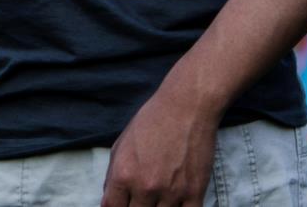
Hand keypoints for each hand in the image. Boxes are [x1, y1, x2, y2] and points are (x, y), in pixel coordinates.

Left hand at [102, 89, 217, 206]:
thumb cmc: (150, 123)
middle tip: (141, 198)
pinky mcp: (195, 194)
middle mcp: (145, 187)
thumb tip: (110, 197)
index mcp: (123, 174)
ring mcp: (172, 193)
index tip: (121, 204)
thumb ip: (113, 174)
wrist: (185, 109)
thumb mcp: (121, 145)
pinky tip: (175, 204)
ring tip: (157, 198)